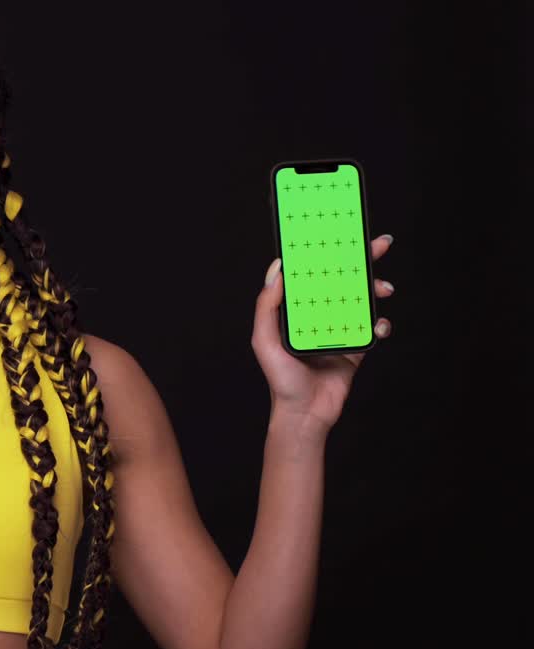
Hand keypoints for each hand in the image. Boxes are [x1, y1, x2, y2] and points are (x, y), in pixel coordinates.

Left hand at [251, 233, 394, 430]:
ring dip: (376, 288)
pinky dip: (381, 323)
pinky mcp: (356, 347)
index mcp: (296, 310)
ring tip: (384, 287)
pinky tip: (380, 325)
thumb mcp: (264, 340)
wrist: (306, 415)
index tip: (340, 233)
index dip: (326, 253)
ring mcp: (338, 329)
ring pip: (362, 299)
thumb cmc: (280, 380)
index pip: (312, 274)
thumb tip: (277, 269)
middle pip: (342, 280)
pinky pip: (373, 328)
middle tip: (380, 244)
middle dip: (362, 260)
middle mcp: (318, 315)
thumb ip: (267, 305)